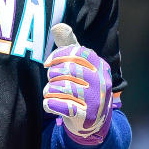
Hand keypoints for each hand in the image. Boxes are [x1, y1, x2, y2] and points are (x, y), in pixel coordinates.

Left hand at [42, 24, 113, 145]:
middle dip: (52, 76)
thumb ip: (69, 46)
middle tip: (52, 81)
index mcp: (100, 66)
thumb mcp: (80, 66)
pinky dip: (49, 104)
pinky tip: (51, 104)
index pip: (76, 52)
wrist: (92, 123)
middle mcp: (101, 81)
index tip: (48, 63)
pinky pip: (57, 105)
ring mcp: (95, 100)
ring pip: (58, 88)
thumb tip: (57, 26)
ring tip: (51, 93)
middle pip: (66, 70)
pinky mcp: (85, 116)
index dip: (57, 56)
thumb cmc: (82, 87)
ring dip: (48, 91)